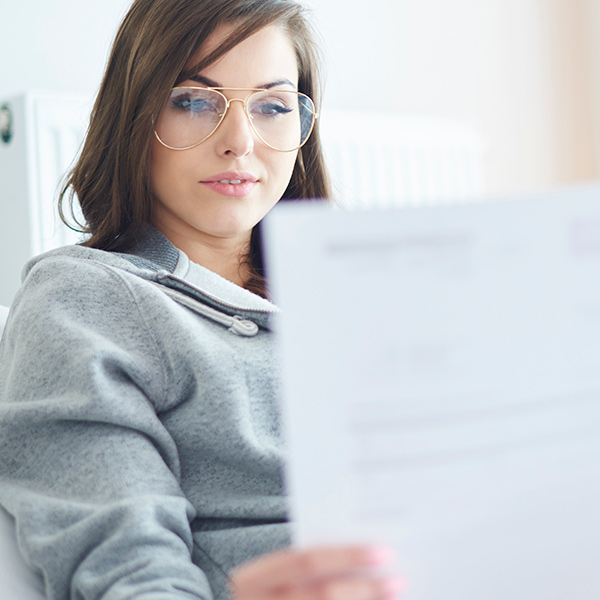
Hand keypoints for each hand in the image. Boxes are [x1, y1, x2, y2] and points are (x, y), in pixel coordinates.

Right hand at [230, 545, 403, 599]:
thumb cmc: (272, 596)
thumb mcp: (276, 579)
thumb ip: (307, 566)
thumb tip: (366, 556)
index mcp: (250, 580)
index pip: (304, 560)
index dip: (345, 556)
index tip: (384, 551)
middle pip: (321, 595)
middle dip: (364, 588)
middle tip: (399, 580)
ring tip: (395, 595)